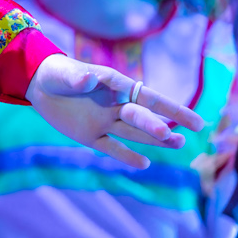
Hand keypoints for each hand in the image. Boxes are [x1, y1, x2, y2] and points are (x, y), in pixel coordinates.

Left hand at [27, 53, 202, 167]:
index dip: (174, 109)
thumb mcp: (65, 73)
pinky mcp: (90, 136)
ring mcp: (104, 122)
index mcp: (117, 86)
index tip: (197, 122)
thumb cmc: (58, 73)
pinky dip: (126, 155)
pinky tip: (144, 163)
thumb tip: (90, 79)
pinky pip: (111, 147)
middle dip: (157, 128)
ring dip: (153, 140)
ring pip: (133, 133)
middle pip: (142, 118)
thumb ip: (78, 77)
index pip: (150, 99)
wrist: (39, 85)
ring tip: (178, 144)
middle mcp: (116, 105)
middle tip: (176, 139)